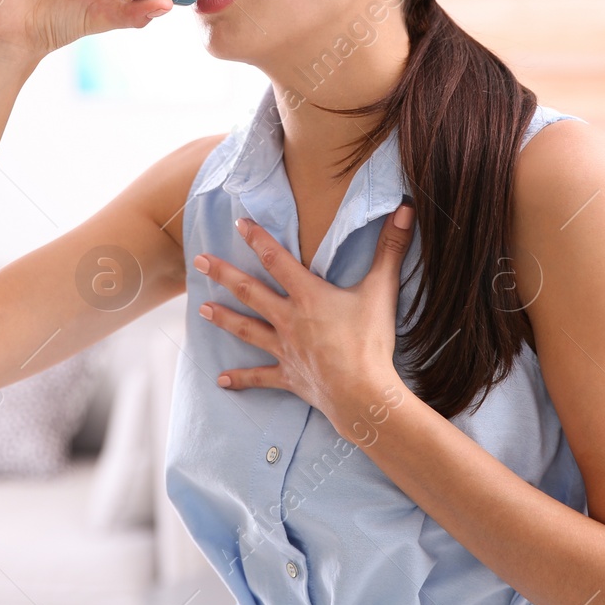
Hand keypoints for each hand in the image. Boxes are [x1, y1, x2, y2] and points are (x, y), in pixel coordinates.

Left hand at [195, 201, 416, 443]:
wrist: (362, 395)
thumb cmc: (370, 342)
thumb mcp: (382, 290)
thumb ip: (392, 248)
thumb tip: (405, 209)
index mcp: (308, 296)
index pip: (277, 259)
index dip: (258, 239)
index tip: (238, 223)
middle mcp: (289, 320)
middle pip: (250, 292)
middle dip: (223, 274)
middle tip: (198, 261)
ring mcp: (285, 349)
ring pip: (247, 330)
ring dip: (224, 319)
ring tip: (201, 310)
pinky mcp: (289, 376)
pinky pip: (261, 377)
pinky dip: (241, 379)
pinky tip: (221, 381)